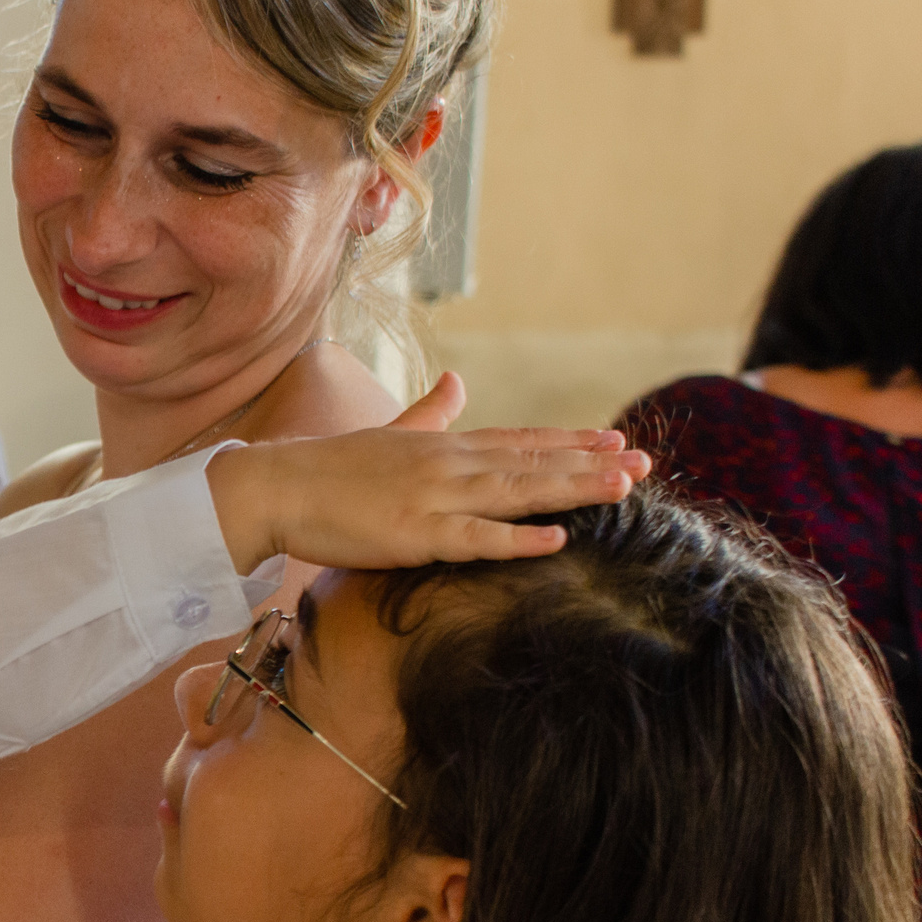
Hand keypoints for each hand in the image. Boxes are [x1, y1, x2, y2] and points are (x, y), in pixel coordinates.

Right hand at [211, 373, 648, 569]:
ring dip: (572, 489)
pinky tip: (559, 538)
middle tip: (646, 463)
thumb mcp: (388, 434)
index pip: (519, 440)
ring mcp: (433, 497)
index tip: (616, 440)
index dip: (570, 442)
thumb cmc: (328, 468)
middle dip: (591, 464)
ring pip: (517, 493)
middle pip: (532, 462)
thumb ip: (429, 412)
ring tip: (622, 488)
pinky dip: (519, 539)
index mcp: (442, 445)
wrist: (275, 487)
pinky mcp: (414, 534)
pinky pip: (477, 538)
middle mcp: (447, 464)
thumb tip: (456, 382)